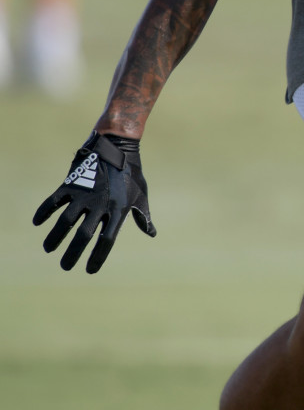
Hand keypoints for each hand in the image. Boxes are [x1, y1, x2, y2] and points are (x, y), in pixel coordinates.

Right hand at [33, 132, 155, 272]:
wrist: (117, 146)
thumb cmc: (131, 173)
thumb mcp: (141, 194)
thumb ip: (142, 215)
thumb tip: (152, 233)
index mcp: (118, 210)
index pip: (107, 240)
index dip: (98, 257)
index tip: (90, 270)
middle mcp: (100, 205)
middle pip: (84, 235)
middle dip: (73, 254)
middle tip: (66, 267)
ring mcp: (85, 194)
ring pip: (66, 221)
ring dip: (55, 237)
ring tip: (48, 249)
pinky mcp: (72, 184)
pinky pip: (54, 201)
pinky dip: (45, 211)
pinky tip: (38, 222)